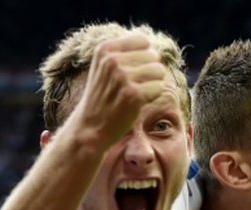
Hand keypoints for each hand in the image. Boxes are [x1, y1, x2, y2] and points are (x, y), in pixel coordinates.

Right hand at [75, 34, 170, 149]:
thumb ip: (125, 53)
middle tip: (135, 86)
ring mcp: (123, 77)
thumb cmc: (103, 96)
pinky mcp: (133, 95)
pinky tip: (139, 103)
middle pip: (154, 56)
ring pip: (159, 71)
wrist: (91, 126)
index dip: (145, 57)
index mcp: (105, 49)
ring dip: (154, 83)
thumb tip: (154, 48)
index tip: (135, 70)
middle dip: (150, 72)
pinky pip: (160, 88)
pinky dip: (154, 96)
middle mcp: (112, 60)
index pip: (143, 41)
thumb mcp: (104, 66)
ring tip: (138, 93)